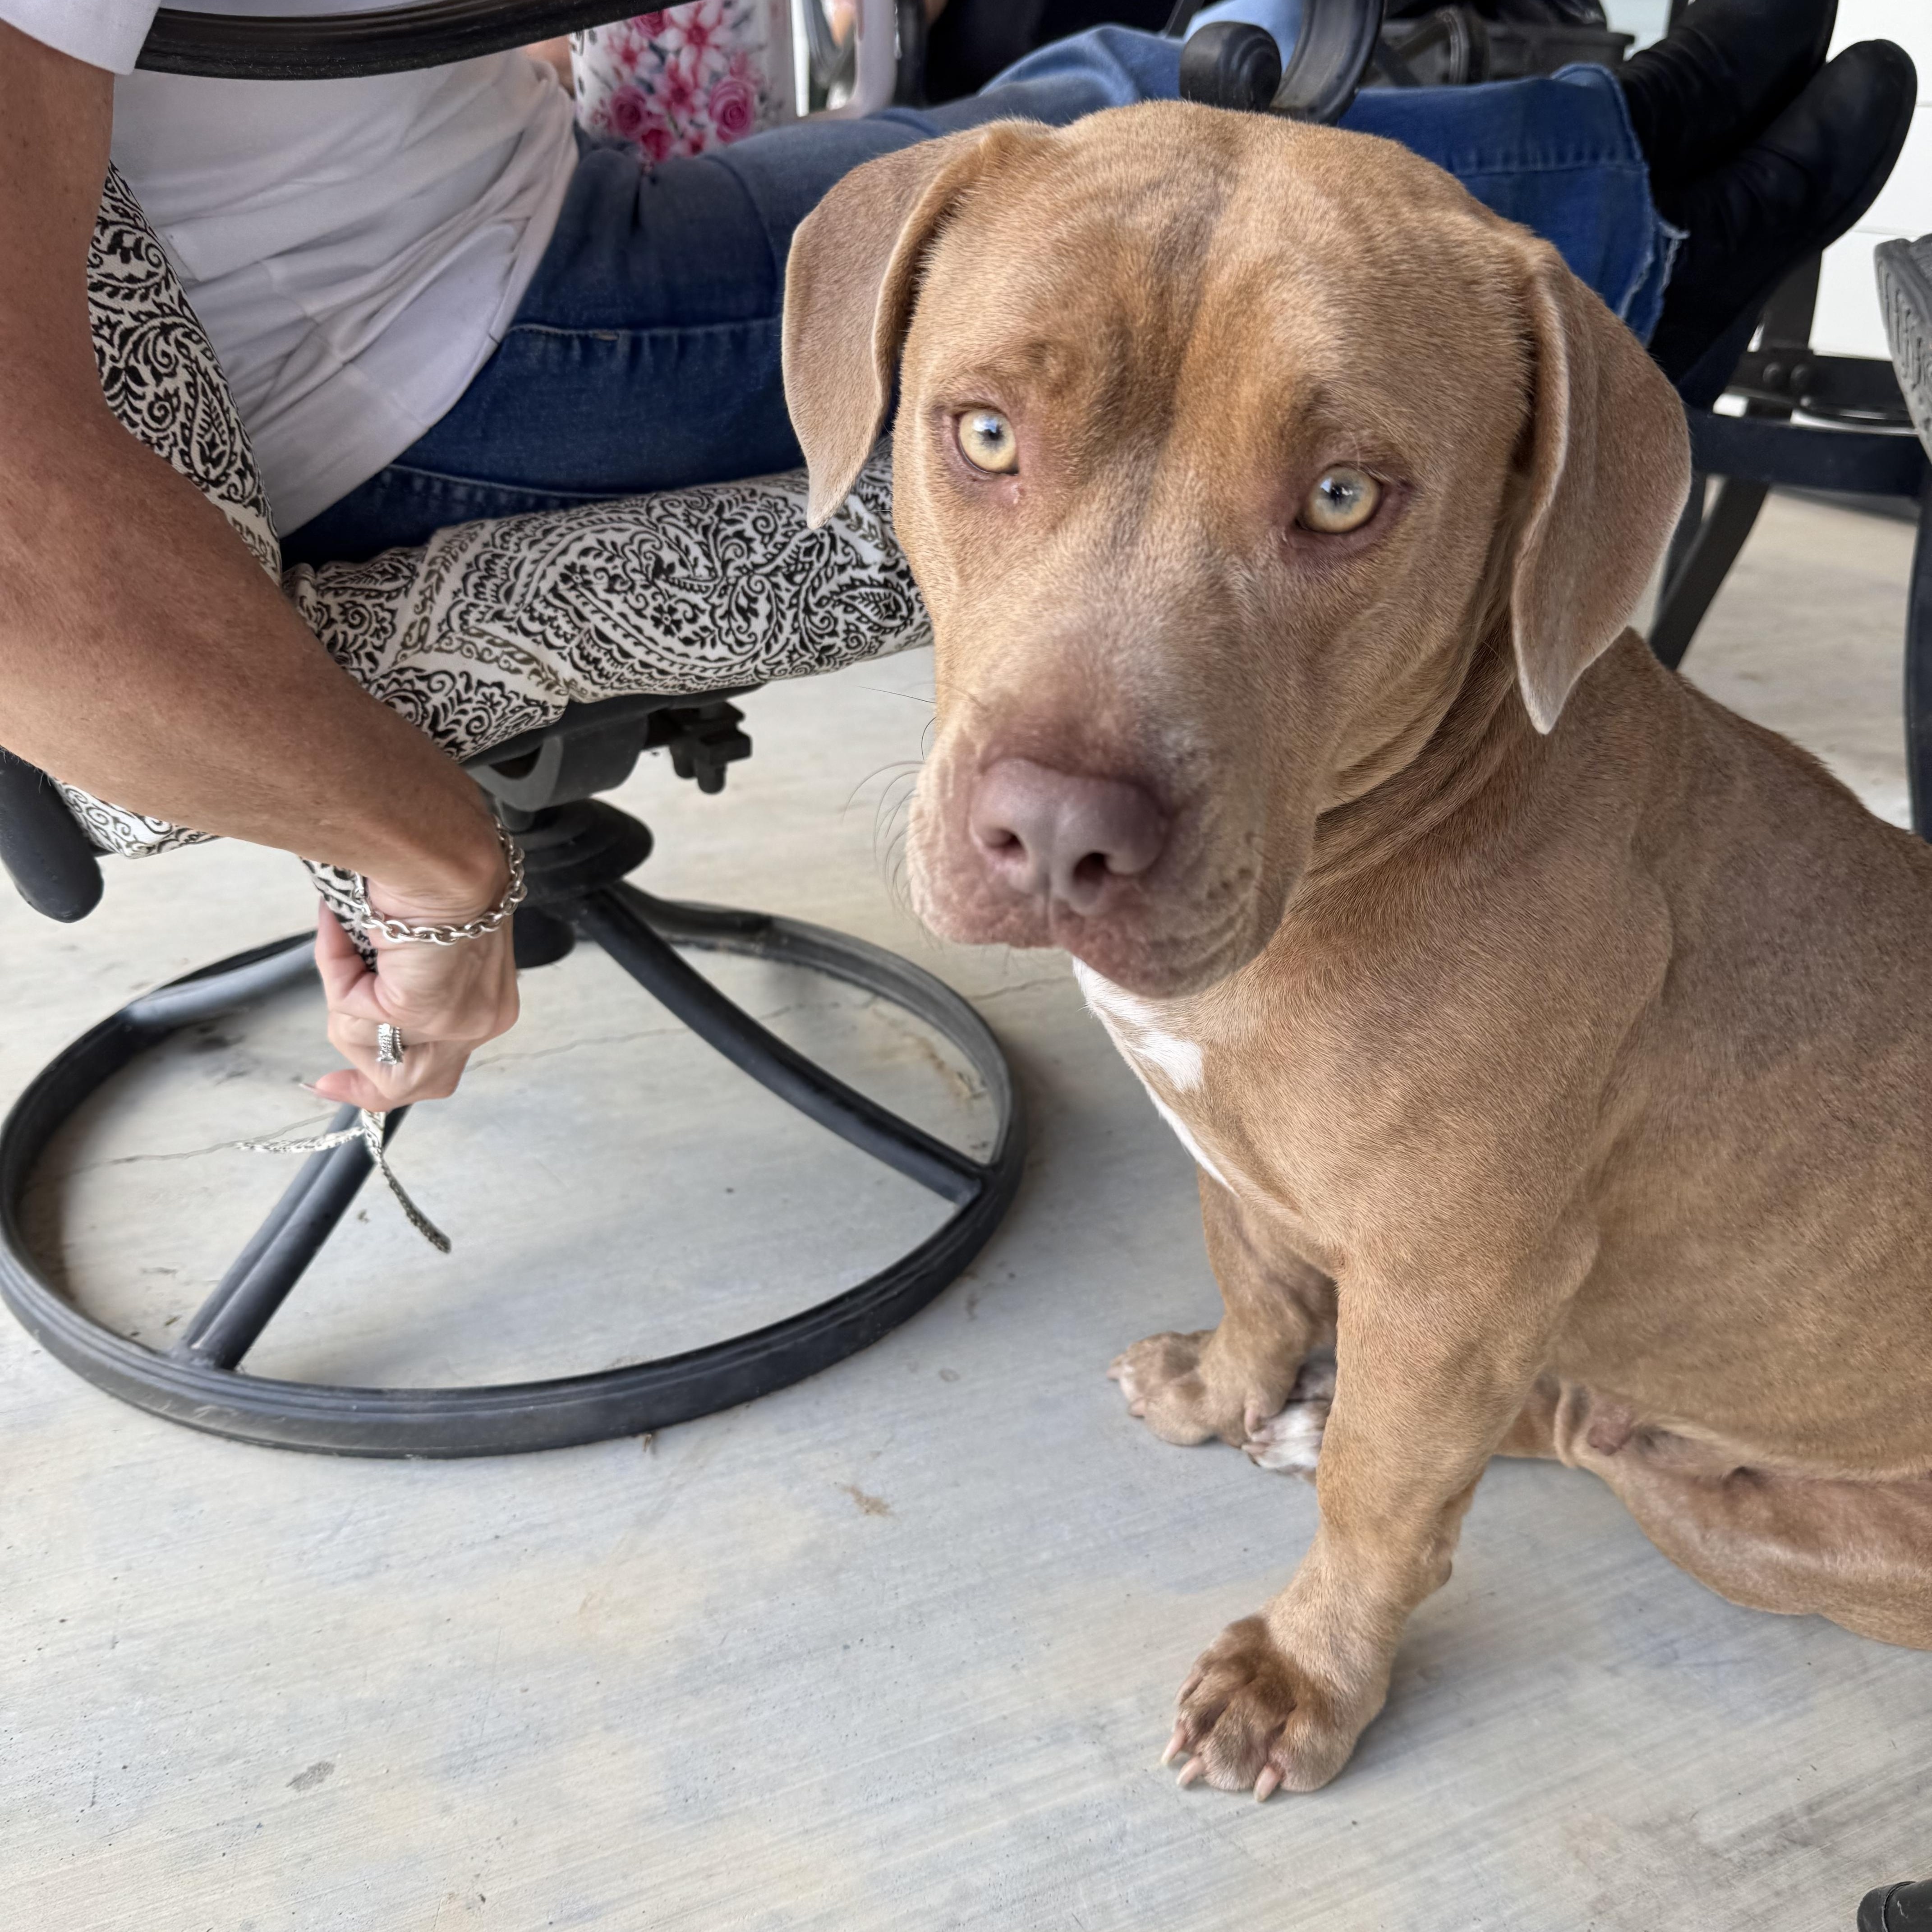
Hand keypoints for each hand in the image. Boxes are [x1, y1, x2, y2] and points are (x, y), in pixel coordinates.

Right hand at [309, 887, 519, 1110]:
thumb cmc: (435, 877)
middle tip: (325, 1083)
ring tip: (348, 937)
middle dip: (363, 1083)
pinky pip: (351, 1009)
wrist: (446, 850)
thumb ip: (401, 982)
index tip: (340, 1083)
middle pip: (413, 1081)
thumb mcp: (424, 942)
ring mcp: (456, 1022)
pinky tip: (343, 926)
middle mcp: (483, 1020)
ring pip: (368, 1044)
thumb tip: (356, 999)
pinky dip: (336, 967)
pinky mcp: (423, 1011)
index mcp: (489, 1002)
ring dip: (344, 995)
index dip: (389, 1081)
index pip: (442, 1068)